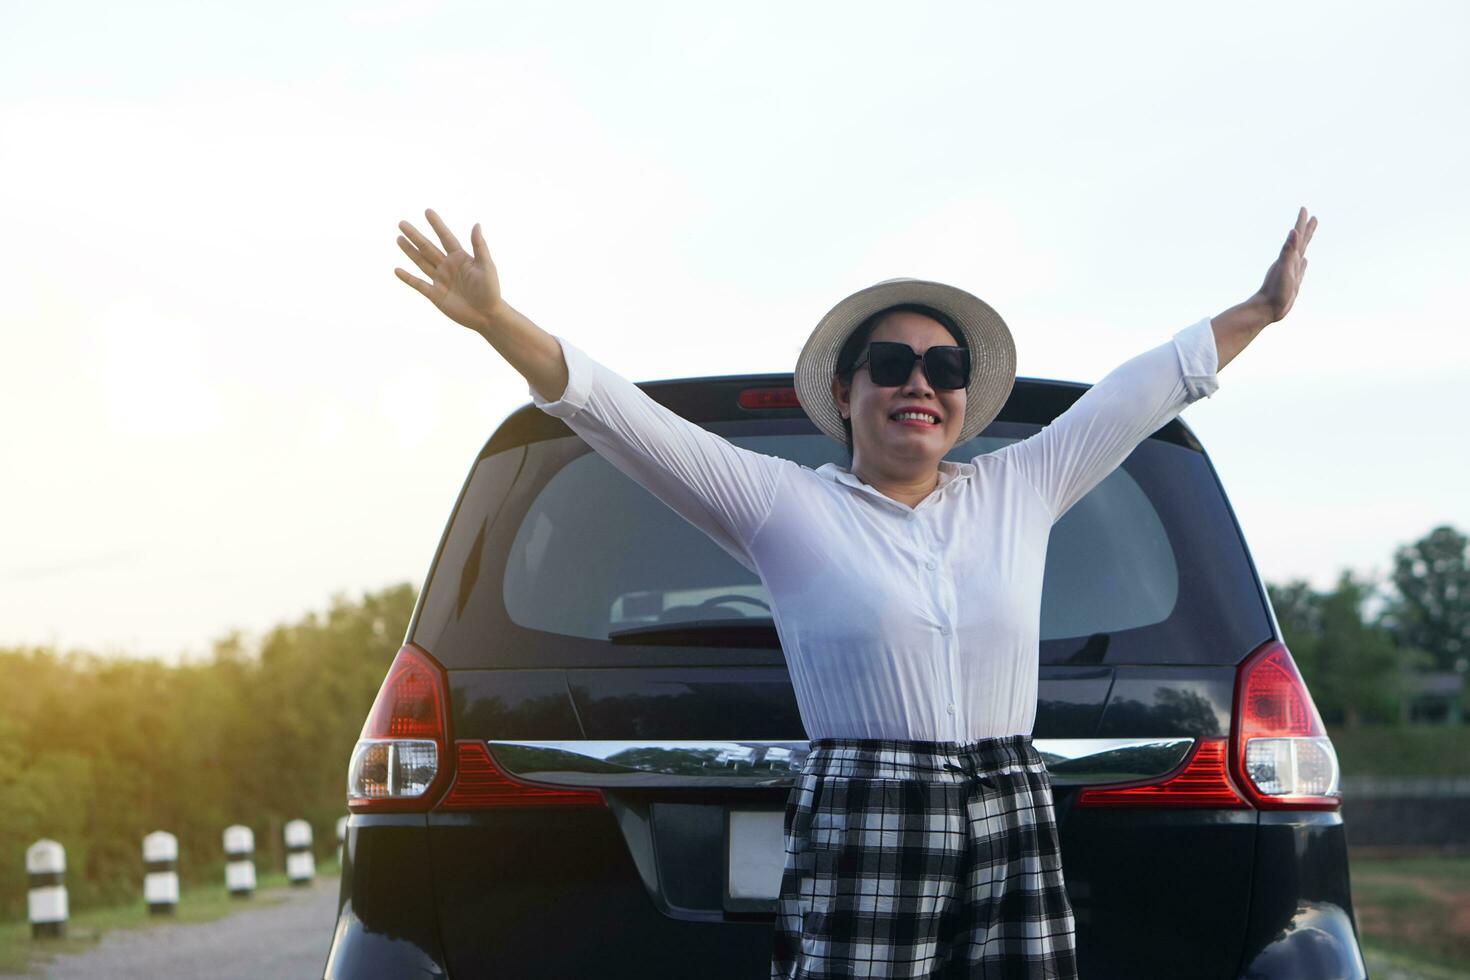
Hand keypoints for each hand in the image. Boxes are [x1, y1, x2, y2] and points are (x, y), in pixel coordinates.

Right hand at [394, 209, 503, 331]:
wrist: (486, 316)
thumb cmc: (490, 290)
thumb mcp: (486, 266)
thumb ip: (479, 246)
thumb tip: (476, 224)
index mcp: (460, 258)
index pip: (445, 237)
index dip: (437, 224)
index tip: (427, 211)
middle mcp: (448, 266)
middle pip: (428, 247)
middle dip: (415, 235)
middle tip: (402, 223)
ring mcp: (440, 280)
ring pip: (421, 262)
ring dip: (409, 251)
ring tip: (398, 238)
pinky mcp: (435, 295)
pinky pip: (418, 284)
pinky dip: (407, 278)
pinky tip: (397, 270)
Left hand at [1255, 206, 1317, 322]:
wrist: (1266, 309)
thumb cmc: (1274, 291)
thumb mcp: (1283, 269)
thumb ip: (1288, 250)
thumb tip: (1293, 231)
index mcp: (1288, 258)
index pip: (1297, 236)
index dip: (1301, 223)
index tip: (1304, 209)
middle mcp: (1290, 262)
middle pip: (1300, 242)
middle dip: (1306, 229)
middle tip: (1312, 217)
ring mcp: (1291, 272)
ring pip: (1301, 253)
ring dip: (1305, 244)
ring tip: (1308, 236)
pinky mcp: (1293, 282)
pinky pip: (1301, 269)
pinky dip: (1304, 263)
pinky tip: (1305, 261)